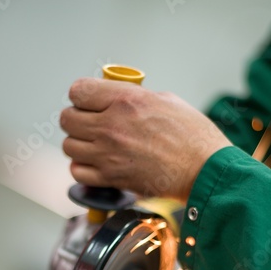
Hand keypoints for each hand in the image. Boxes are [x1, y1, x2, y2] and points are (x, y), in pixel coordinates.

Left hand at [61, 78, 230, 202]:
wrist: (203, 169)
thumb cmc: (192, 136)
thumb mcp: (164, 100)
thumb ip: (132, 97)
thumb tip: (115, 98)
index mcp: (125, 100)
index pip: (78, 91)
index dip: (81, 96)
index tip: (88, 103)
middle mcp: (111, 126)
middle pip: (67, 119)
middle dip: (77, 120)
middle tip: (89, 124)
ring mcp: (109, 154)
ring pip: (69, 147)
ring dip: (79, 145)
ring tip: (94, 146)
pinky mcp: (111, 178)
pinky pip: (78, 173)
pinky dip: (83, 169)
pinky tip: (96, 165)